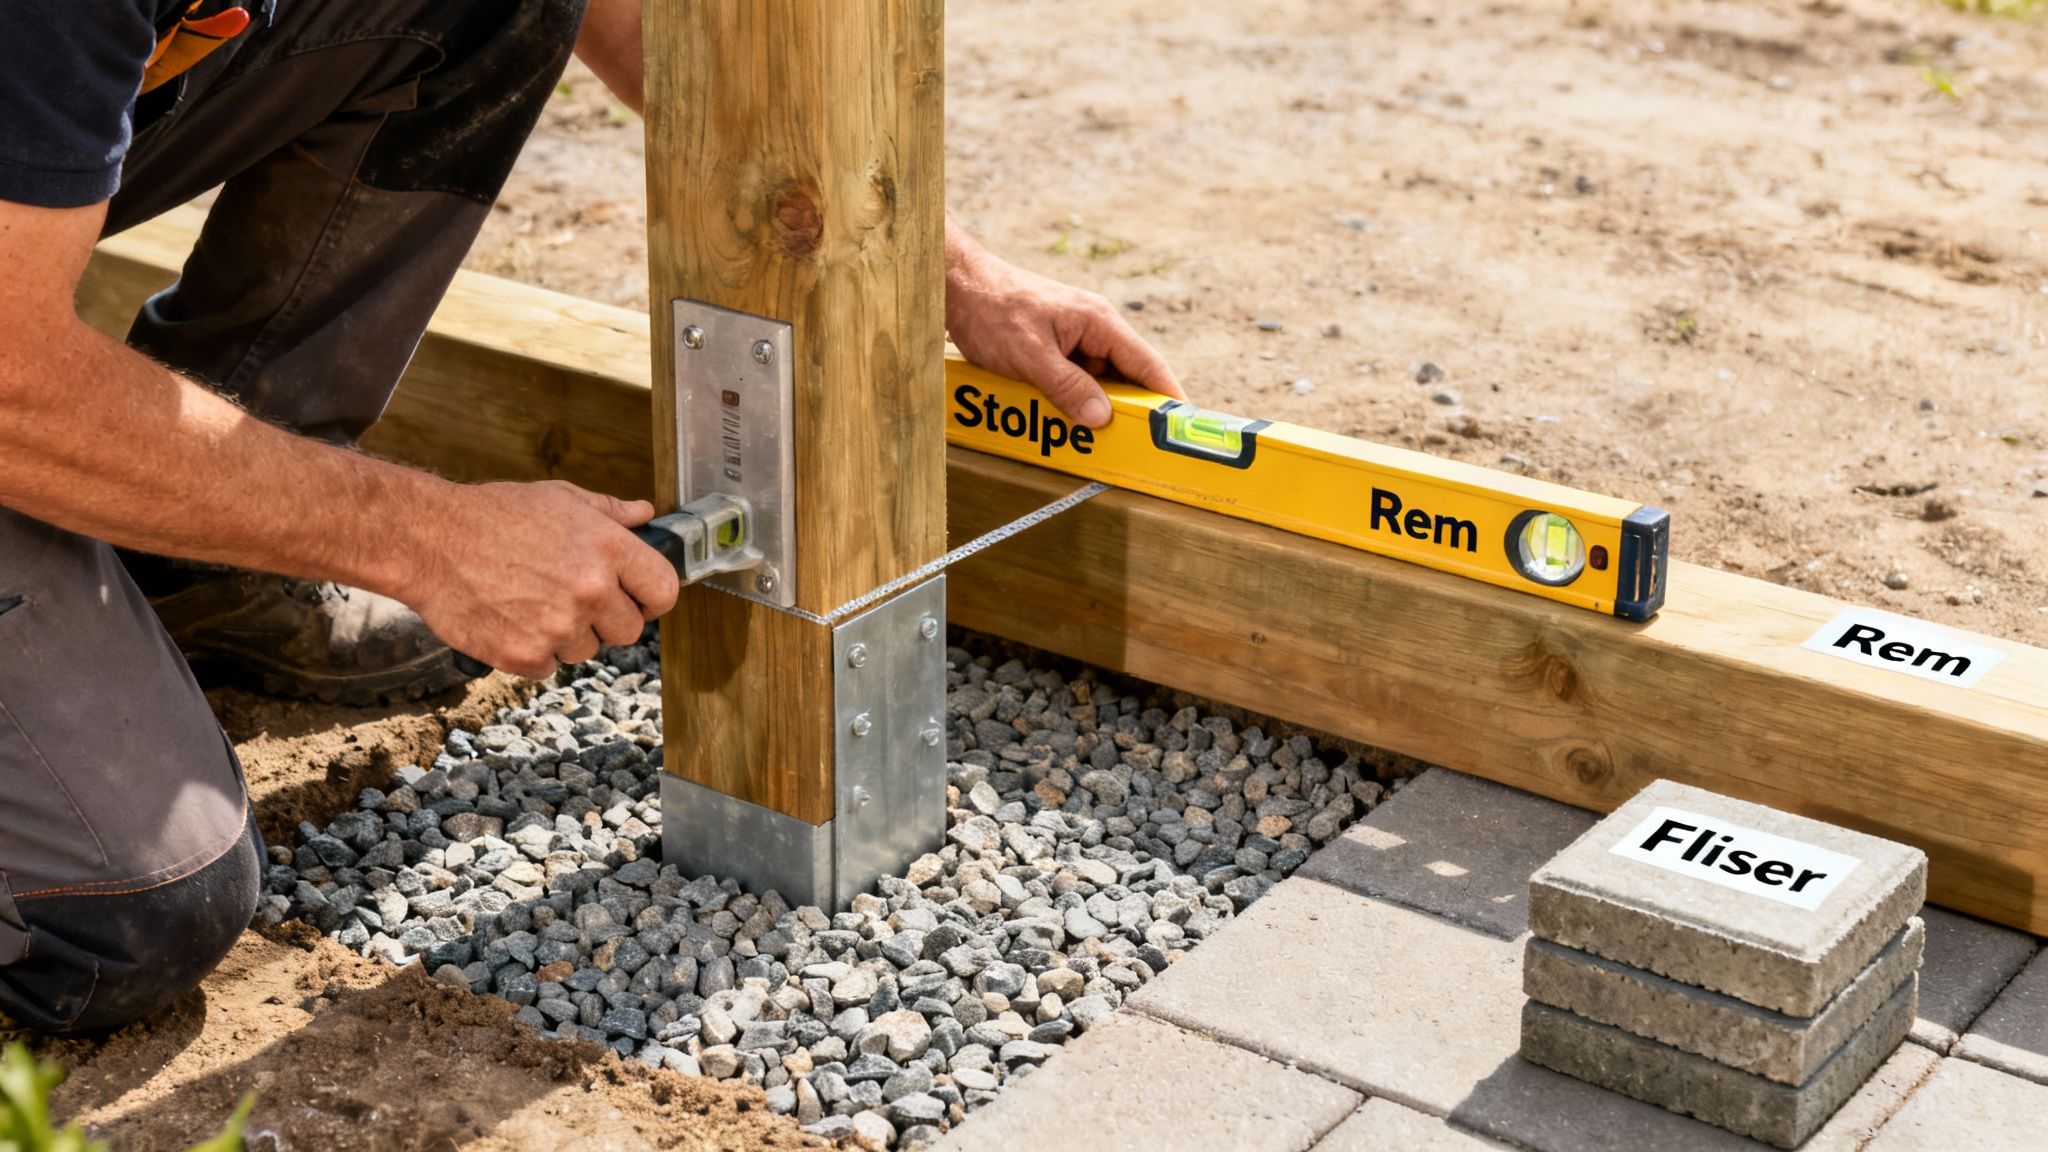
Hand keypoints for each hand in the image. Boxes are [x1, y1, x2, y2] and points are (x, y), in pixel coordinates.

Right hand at [400, 480, 680, 678]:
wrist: (430, 541)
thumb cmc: (494, 516)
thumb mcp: (559, 499)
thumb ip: (609, 512)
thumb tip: (644, 515)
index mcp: (608, 549)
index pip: (664, 592)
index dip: (651, 598)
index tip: (637, 599)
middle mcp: (592, 590)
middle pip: (629, 630)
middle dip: (606, 619)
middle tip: (571, 598)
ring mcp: (559, 626)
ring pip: (588, 650)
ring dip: (567, 635)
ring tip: (533, 602)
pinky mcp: (526, 655)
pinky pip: (549, 666)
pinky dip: (533, 651)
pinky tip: (512, 620)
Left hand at [944, 222, 1183, 426]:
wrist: (955, 285)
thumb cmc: (992, 308)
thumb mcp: (1029, 354)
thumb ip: (1066, 387)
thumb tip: (1101, 418)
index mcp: (1099, 322)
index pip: (1148, 364)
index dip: (1167, 399)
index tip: (1178, 430)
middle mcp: (1094, 331)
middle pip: (1126, 380)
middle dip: (1127, 414)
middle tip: (1131, 451)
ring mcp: (1075, 341)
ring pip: (1097, 386)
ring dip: (1092, 413)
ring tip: (1090, 443)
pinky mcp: (1055, 351)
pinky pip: (1073, 384)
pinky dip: (1069, 405)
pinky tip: (1058, 424)